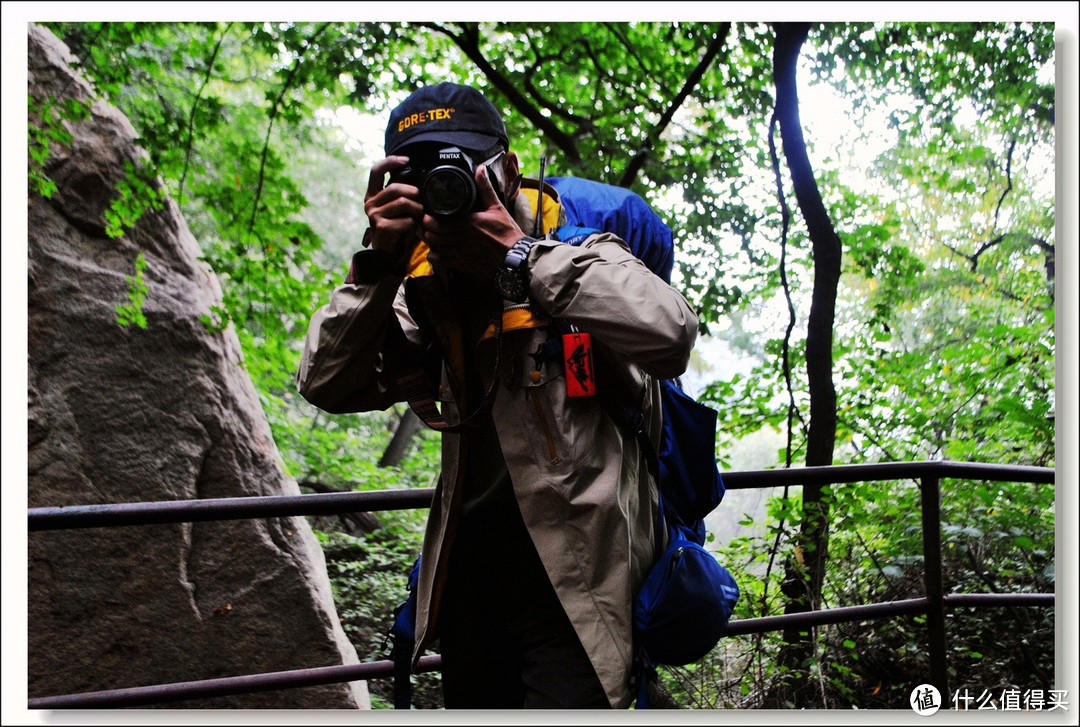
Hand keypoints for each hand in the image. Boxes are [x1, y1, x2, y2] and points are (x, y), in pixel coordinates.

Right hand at [363, 156, 422, 258]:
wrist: (387, 253)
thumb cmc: (395, 228)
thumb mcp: (395, 208)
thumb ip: (399, 194)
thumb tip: (416, 179)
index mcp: (372, 195)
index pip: (376, 171)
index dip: (390, 162)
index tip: (406, 160)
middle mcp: (370, 203)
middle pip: (396, 187)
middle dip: (414, 193)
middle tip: (420, 204)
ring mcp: (374, 215)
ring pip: (403, 203)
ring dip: (416, 210)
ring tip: (417, 218)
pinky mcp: (381, 226)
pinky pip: (406, 220)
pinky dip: (413, 225)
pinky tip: (410, 230)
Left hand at [421, 163, 524, 278]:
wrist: (515, 257)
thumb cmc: (507, 232)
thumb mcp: (497, 207)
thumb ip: (485, 188)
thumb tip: (480, 169)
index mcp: (468, 223)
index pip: (438, 223)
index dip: (428, 220)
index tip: (426, 215)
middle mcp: (462, 239)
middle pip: (433, 236)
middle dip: (426, 230)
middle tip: (426, 225)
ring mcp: (462, 254)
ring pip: (436, 249)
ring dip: (432, 242)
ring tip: (433, 236)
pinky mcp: (464, 265)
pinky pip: (444, 261)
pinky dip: (440, 255)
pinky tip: (443, 249)